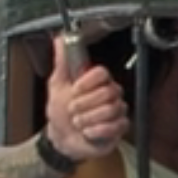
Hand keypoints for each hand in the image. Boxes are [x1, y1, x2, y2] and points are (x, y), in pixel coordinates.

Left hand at [43, 33, 128, 160]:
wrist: (62, 137)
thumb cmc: (61, 112)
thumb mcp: (57, 85)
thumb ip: (62, 63)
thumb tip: (59, 40)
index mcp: (97, 81)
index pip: (102, 73)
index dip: (87, 83)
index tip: (74, 90)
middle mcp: (111, 94)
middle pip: (107, 92)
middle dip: (84, 104)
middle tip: (73, 109)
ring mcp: (117, 111)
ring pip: (110, 110)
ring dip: (87, 119)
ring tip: (79, 122)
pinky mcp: (120, 128)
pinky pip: (113, 127)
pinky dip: (95, 131)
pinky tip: (88, 132)